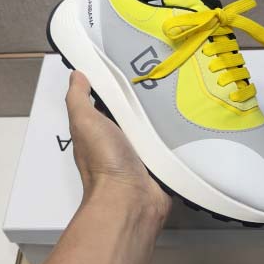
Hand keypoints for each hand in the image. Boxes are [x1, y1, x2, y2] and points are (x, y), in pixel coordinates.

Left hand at [65, 70, 171, 222]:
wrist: (130, 199)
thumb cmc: (104, 160)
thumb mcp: (84, 122)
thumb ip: (78, 98)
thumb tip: (76, 75)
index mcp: (99, 129)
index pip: (108, 101)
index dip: (117, 84)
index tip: (132, 64)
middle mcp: (119, 139)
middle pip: (133, 111)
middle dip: (145, 96)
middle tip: (163, 75)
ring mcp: (140, 151)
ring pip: (153, 124)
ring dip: (163, 112)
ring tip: (180, 88)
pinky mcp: (160, 159)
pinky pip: (168, 139)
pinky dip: (176, 130)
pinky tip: (186, 114)